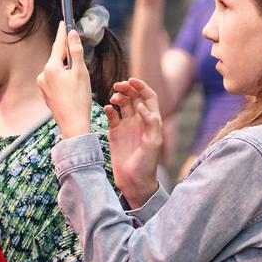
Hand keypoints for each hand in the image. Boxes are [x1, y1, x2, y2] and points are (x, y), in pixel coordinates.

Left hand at [37, 28, 95, 139]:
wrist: (73, 125)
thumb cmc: (79, 99)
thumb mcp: (81, 72)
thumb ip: (76, 51)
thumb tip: (72, 34)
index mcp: (51, 68)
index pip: (58, 45)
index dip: (63, 33)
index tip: (65, 21)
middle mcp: (43, 75)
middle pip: (57, 57)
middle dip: (67, 53)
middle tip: (76, 47)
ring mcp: (42, 85)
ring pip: (56, 69)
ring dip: (66, 68)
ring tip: (78, 78)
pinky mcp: (45, 93)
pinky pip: (54, 80)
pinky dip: (63, 78)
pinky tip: (72, 86)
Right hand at [105, 79, 165, 205]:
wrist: (134, 181)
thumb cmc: (147, 164)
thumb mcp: (153, 143)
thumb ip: (150, 122)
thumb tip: (141, 105)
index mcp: (152, 120)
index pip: (148, 96)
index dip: (141, 86)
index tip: (131, 81)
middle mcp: (139, 120)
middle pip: (134, 96)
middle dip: (127, 88)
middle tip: (118, 86)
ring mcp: (127, 125)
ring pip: (122, 103)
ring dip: (118, 97)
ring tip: (114, 98)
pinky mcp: (115, 132)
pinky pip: (112, 115)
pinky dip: (109, 109)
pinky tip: (107, 108)